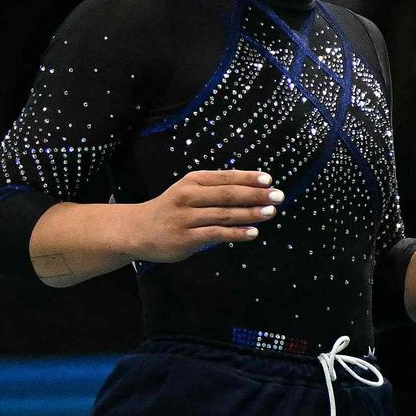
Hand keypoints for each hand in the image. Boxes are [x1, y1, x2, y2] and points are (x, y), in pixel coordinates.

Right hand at [118, 167, 280, 263]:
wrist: (137, 229)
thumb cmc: (170, 209)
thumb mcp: (188, 191)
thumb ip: (215, 190)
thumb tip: (253, 191)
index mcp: (192, 181)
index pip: (226, 177)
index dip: (249, 177)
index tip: (269, 179)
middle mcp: (189, 196)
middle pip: (228, 194)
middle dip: (256, 194)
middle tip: (278, 196)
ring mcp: (187, 217)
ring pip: (225, 214)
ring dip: (250, 213)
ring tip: (271, 213)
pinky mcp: (186, 238)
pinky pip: (216, 234)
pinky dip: (236, 233)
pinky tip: (253, 233)